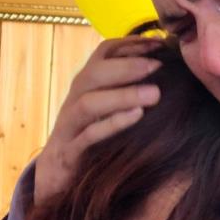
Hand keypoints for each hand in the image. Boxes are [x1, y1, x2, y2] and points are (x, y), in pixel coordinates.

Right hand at [35, 36, 162, 203]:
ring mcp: (69, 126)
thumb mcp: (106, 109)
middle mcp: (74, 100)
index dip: (130, 44)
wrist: (55, 176)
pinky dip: (112, 124)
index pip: (103, 53)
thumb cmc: (88, 138)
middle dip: (127, 66)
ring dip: (122, 95)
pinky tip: (136, 117)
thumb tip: (164, 71)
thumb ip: (125, 88)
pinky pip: (88, 135)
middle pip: (94, 73)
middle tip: (158, 65)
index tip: (159, 43)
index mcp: (86, 86)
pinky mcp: (70, 152)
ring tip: (154, 94)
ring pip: (89, 103)